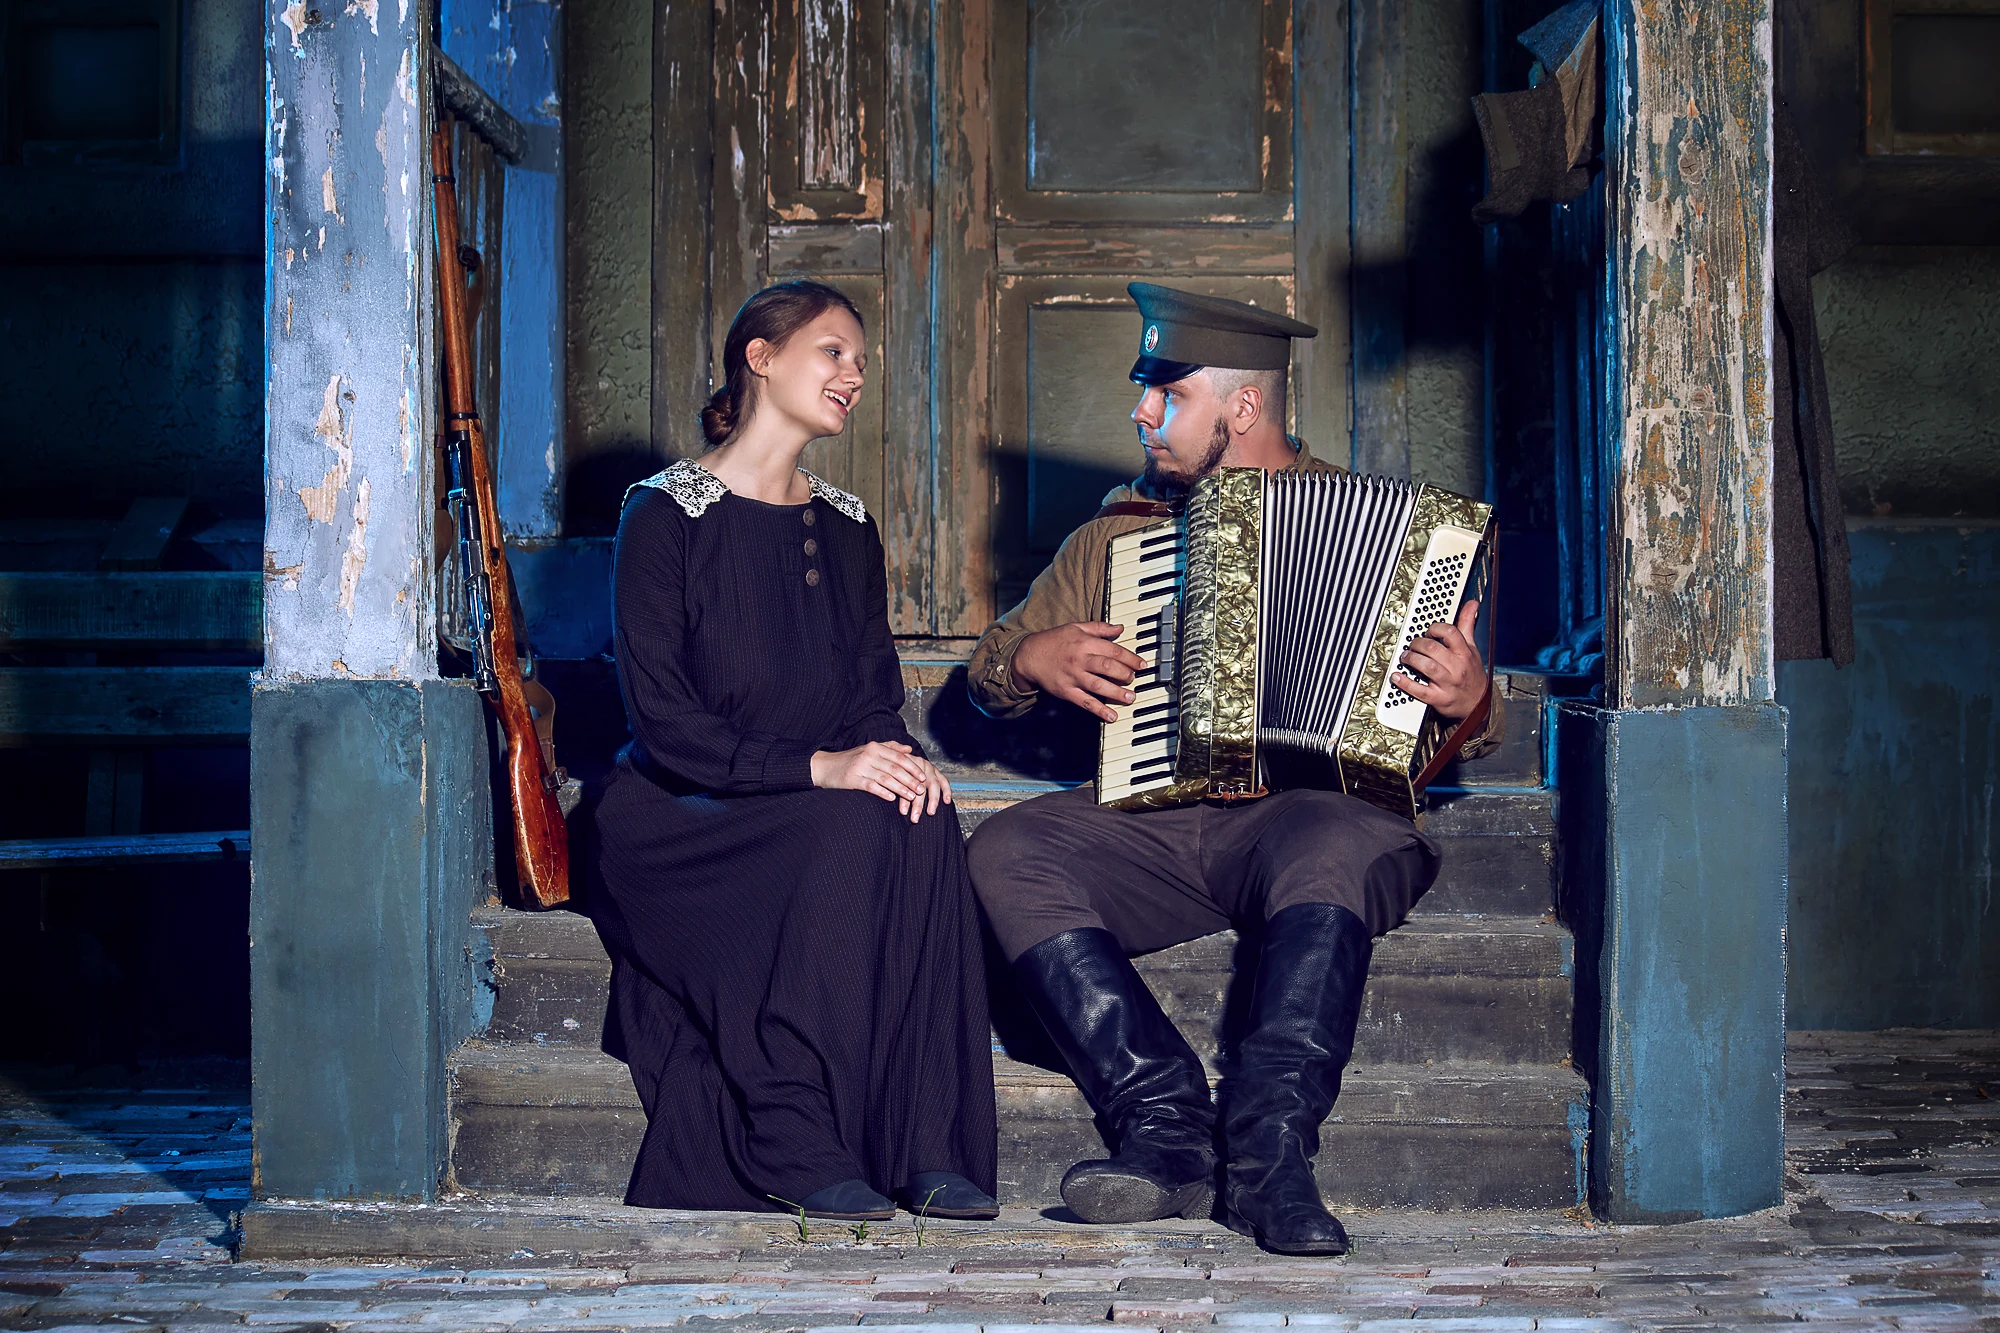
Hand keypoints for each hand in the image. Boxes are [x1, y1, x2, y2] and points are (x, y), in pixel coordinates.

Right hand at [811, 741, 953, 822]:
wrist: (825, 767)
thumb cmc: (850, 760)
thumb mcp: (869, 750)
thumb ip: (890, 748)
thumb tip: (909, 750)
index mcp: (874, 747)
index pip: (898, 757)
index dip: (912, 768)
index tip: (923, 777)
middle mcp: (868, 755)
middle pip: (894, 769)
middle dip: (910, 780)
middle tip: (921, 789)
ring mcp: (860, 767)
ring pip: (886, 779)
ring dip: (900, 788)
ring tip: (911, 796)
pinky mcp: (852, 780)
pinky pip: (871, 786)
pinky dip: (883, 793)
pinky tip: (892, 799)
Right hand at [1009, 622, 1146, 722]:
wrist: (1028, 656)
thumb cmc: (1053, 641)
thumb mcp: (1075, 628)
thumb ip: (1099, 628)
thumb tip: (1119, 628)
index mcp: (1084, 643)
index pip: (1112, 650)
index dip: (1130, 658)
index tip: (1142, 664)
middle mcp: (1080, 659)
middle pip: (1107, 667)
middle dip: (1125, 674)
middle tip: (1134, 679)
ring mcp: (1073, 677)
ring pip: (1099, 686)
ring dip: (1117, 693)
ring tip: (1130, 698)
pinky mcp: (1066, 691)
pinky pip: (1085, 702)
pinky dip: (1099, 710)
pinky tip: (1111, 716)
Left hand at [1392, 599, 1487, 721]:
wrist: (1478, 703)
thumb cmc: (1472, 673)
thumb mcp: (1472, 648)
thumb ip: (1467, 625)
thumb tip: (1471, 604)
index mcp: (1464, 653)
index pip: (1450, 633)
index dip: (1435, 628)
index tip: (1429, 631)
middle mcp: (1457, 667)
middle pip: (1433, 649)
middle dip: (1418, 644)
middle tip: (1412, 645)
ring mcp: (1448, 684)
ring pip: (1427, 667)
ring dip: (1411, 659)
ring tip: (1405, 657)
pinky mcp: (1439, 698)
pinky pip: (1419, 690)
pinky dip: (1405, 683)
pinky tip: (1396, 676)